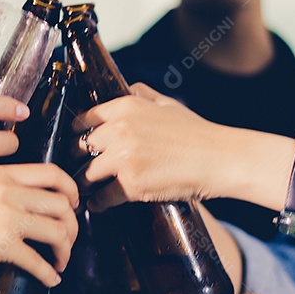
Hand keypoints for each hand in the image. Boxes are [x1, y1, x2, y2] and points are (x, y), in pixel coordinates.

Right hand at [0, 163, 79, 286]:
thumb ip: (1, 191)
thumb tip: (31, 208)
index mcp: (0, 174)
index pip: (52, 173)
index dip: (71, 190)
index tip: (73, 205)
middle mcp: (6, 191)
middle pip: (61, 204)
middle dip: (72, 226)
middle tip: (67, 240)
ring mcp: (5, 216)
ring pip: (58, 231)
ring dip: (65, 250)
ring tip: (60, 261)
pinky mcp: (1, 244)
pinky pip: (39, 261)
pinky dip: (49, 273)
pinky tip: (49, 278)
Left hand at [76, 83, 233, 210]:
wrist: (218, 159)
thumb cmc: (196, 133)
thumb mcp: (167, 103)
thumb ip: (142, 94)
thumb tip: (125, 90)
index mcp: (126, 107)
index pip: (84, 119)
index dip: (77, 133)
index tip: (76, 143)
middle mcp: (120, 130)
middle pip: (80, 147)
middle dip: (78, 159)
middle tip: (79, 167)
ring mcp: (124, 158)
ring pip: (87, 174)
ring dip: (85, 183)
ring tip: (85, 189)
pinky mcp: (132, 184)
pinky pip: (102, 197)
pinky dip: (99, 203)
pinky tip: (99, 203)